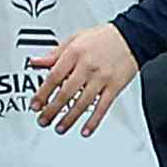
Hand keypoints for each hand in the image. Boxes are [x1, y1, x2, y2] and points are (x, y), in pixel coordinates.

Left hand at [31, 21, 145, 130]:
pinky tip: (85, 130)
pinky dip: (93, 121)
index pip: (53, 77)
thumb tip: (35, 62)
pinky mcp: (115, 86)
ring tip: (59, 128)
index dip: (42, 93)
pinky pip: (102, 107)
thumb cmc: (102, 38)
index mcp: (74, 53)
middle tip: (43, 120)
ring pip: (82, 103)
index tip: (35, 105)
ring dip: (69, 119)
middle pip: (66, 93)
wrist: (131, 36)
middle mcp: (87, 66)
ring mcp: (101, 77)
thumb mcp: (74, 39)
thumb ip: (54, 54)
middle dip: (52, 110)